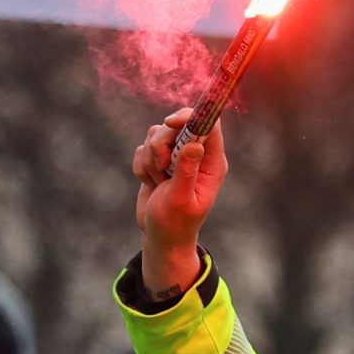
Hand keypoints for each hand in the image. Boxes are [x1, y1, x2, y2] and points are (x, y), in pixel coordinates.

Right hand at [133, 109, 226, 294]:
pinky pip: (142, 148)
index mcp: (212, 162)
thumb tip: (195, 144)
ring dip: (150, 159)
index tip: (170, 124)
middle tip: (162, 168)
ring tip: (158, 181)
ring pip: (156, 134)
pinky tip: (150, 183)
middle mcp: (196, 154)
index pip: (209, 125)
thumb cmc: (175, 223)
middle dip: (161, 144)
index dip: (190, 117)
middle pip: (177, 124)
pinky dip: (141, 166)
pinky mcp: (158, 159)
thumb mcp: (181, 199)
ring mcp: (176, 155)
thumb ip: (186, 170)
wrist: (160, 236)